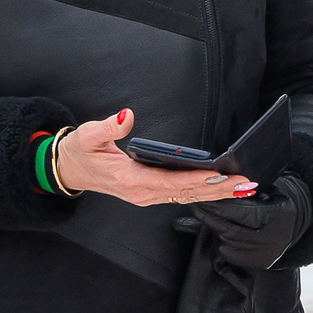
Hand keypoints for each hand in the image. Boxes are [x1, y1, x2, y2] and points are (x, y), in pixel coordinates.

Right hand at [52, 110, 247, 208]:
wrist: (67, 170)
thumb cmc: (79, 152)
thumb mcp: (87, 135)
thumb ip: (108, 127)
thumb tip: (126, 116)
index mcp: (128, 179)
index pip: (169, 181)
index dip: (196, 179)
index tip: (220, 175)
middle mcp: (140, 193)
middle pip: (185, 193)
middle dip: (218, 189)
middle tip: (245, 183)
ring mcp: (145, 197)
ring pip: (186, 197)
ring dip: (216, 193)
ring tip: (242, 187)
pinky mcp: (148, 194)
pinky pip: (180, 196)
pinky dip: (203, 192)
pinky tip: (222, 189)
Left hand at [177, 175, 312, 271]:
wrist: (295, 225)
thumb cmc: (278, 203)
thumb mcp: (269, 191)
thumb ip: (246, 191)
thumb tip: (219, 188)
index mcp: (274, 218)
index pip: (238, 213)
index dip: (218, 205)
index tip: (202, 196)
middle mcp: (268, 239)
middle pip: (228, 229)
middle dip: (208, 216)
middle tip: (194, 204)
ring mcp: (262, 254)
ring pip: (226, 241)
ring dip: (215, 227)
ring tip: (207, 213)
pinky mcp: (256, 263)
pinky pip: (229, 253)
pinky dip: (222, 241)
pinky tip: (222, 230)